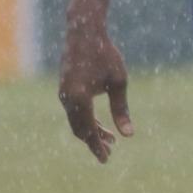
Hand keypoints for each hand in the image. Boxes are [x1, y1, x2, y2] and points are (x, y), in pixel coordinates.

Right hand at [58, 20, 132, 162]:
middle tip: (110, 152)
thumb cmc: (105, 55)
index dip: (97, 147)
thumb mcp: (118, 82)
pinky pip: (74, 112)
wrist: (83, 33)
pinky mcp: (65, 90)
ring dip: (92, 131)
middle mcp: (67, 99)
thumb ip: (121, 109)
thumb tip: (128, 136)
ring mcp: (63, 95)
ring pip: (77, 121)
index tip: (106, 160)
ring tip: (110, 140)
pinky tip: (100, 123)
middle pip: (80, 130)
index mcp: (79, 99)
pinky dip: (86, 120)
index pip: (88, 131)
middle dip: (94, 142)